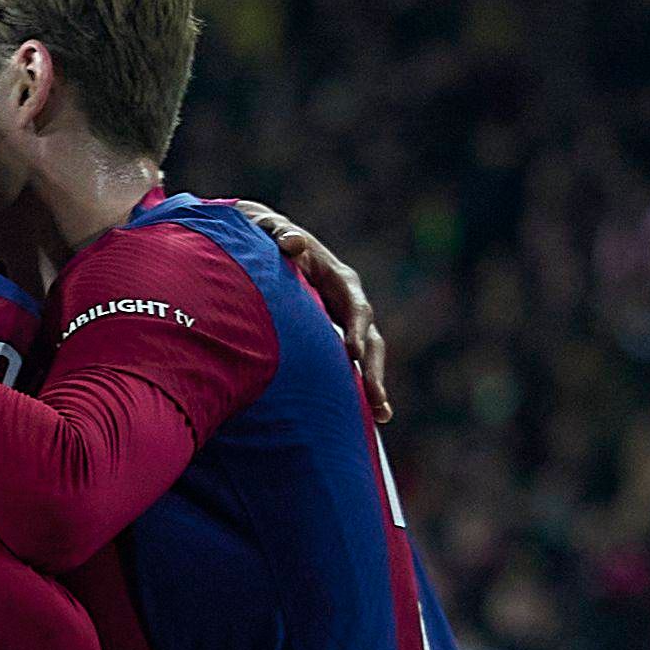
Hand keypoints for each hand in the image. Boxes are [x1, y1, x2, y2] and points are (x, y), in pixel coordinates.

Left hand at [244, 201, 391, 422]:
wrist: (267, 247)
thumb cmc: (268, 239)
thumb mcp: (272, 232)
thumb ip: (280, 234)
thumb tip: (292, 242)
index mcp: (339, 280)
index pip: (354, 307)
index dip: (356, 329)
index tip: (353, 353)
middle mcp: (349, 302)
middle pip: (369, 338)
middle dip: (372, 368)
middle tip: (375, 398)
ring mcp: (343, 321)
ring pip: (366, 355)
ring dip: (373, 384)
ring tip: (383, 415)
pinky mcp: (334, 337)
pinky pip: (349, 364)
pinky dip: (357, 387)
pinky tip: (369, 417)